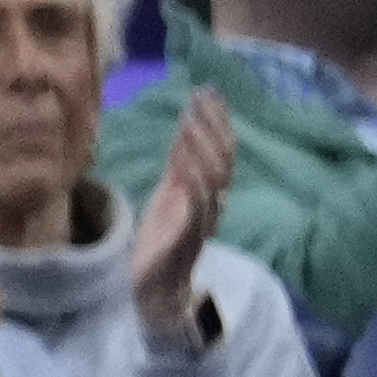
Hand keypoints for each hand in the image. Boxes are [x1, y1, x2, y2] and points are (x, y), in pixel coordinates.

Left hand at [126, 97, 231, 349]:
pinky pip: (199, 204)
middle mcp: (213, 200)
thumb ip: (180, 164)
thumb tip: (186, 127)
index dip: (216, 120)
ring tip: (191, 119)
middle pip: (224, 157)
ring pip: (216, 177)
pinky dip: (196, 180)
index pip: (221, 148)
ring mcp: (204, 218)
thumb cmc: (161, 239)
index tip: (206, 90)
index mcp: (206, 189)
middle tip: (202, 96)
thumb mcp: (168, 193)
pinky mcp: (190, 236)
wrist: (152, 285)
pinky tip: (185, 160)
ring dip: (204, 146)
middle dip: (213, 125)